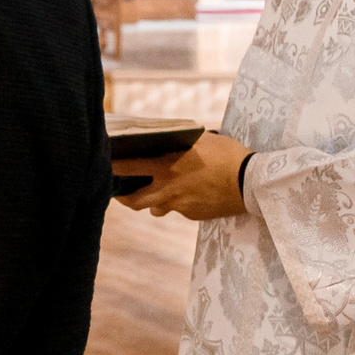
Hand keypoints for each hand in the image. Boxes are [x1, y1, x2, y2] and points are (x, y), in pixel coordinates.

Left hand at [115, 130, 251, 219]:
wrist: (253, 183)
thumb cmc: (228, 155)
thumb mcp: (200, 141)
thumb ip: (179, 144)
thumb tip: (167, 139)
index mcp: (166, 167)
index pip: (128, 168)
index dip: (112, 167)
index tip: (101, 165)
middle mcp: (168, 189)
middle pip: (134, 201)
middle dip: (123, 198)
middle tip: (118, 192)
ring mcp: (181, 205)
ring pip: (156, 209)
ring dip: (153, 202)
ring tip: (155, 192)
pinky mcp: (194, 215)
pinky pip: (179, 210)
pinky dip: (179, 203)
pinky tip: (190, 193)